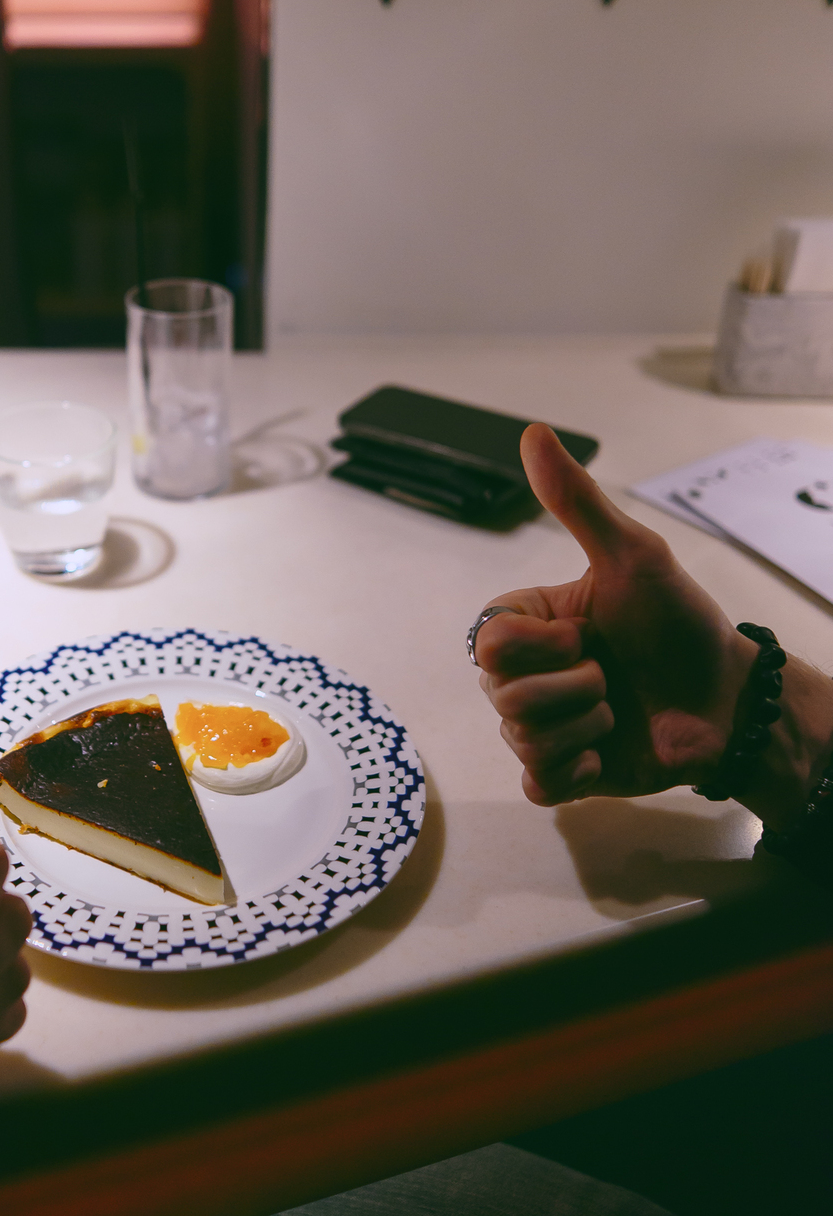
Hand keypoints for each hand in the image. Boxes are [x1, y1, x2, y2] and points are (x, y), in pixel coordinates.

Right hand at [475, 425, 755, 806]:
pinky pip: (538, 782)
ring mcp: (542, 726)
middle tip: (610, 677)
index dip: (537, 646)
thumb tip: (532, 432)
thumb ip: (577, 501)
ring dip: (584, 727)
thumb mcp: (631, 557)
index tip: (584, 636)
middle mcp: (528, 675)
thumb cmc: (680, 624)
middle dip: (570, 689)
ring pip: (521, 739)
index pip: (488, 642)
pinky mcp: (562, 774)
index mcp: (531, 625)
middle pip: (501, 695)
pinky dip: (575, 770)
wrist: (728, 703)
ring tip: (617, 714)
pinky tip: (605, 752)